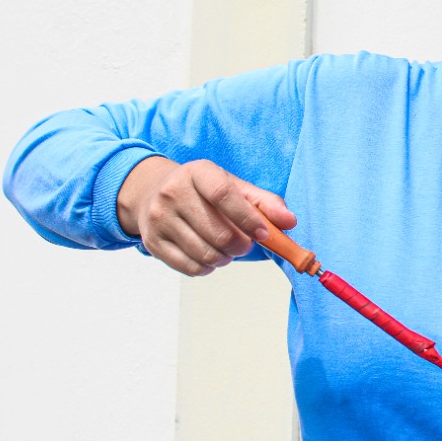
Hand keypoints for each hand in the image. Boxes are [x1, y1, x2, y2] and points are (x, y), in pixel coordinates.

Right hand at [116, 156, 296, 275]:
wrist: (152, 194)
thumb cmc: (202, 192)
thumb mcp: (233, 186)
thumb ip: (264, 203)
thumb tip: (289, 222)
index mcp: (198, 173)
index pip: (223, 195)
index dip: (247, 219)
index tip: (264, 234)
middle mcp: (173, 192)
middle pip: (217, 232)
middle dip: (241, 245)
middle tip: (245, 244)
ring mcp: (159, 218)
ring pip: (205, 253)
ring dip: (225, 258)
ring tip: (227, 249)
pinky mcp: (152, 242)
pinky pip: (189, 267)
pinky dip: (208, 267)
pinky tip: (210, 256)